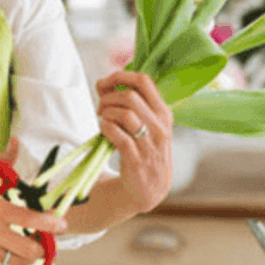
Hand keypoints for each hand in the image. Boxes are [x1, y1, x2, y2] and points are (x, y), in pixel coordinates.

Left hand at [96, 70, 173, 211]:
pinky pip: (117, 135)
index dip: (120, 76)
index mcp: (163, 113)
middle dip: (107, 98)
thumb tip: (102, 83)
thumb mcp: (145, 123)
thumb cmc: (143, 148)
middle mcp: (160, 127)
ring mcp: (150, 144)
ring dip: (105, 114)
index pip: (144, 81)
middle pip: (129, 96)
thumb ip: (127, 102)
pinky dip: (105, 129)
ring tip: (103, 121)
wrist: (149, 189)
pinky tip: (104, 132)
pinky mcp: (137, 160)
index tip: (105, 83)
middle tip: (101, 109)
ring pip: (123, 114)